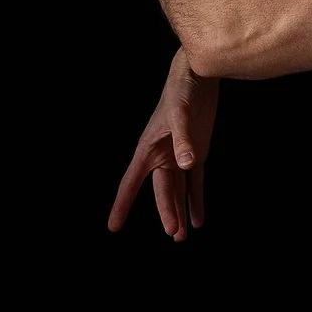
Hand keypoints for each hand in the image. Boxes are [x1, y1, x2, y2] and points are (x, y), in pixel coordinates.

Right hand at [107, 56, 221, 240]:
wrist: (197, 75)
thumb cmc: (181, 90)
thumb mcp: (181, 113)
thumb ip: (183, 139)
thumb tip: (187, 165)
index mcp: (148, 149)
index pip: (131, 182)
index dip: (122, 204)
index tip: (114, 227)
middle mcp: (161, 156)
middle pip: (161, 191)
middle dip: (167, 213)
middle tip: (174, 234)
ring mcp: (179, 156)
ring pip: (178, 191)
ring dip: (180, 211)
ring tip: (182, 236)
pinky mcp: (198, 153)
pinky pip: (195, 183)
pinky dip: (196, 200)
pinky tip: (198, 220)